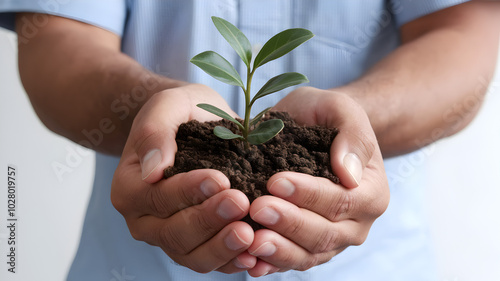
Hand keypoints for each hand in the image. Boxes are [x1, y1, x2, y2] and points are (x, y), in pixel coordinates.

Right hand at [111, 84, 256, 272]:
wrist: (196, 125)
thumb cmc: (180, 113)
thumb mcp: (167, 106)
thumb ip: (154, 132)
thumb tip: (153, 170)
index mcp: (130, 189)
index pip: (156, 198)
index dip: (188, 192)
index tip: (220, 179)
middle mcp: (144, 221)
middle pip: (174, 233)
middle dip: (209, 220)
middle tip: (241, 202)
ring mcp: (170, 237)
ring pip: (192, 256)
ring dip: (222, 248)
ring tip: (250, 234)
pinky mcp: (196, 246)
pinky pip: (212, 262)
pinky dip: (232, 261)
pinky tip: (255, 255)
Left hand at [243, 87, 389, 275]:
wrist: (314, 130)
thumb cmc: (326, 116)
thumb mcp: (341, 109)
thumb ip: (353, 136)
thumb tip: (350, 173)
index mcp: (371, 192)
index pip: (341, 200)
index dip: (308, 194)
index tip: (275, 181)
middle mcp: (357, 223)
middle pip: (324, 233)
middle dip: (289, 223)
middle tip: (257, 208)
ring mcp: (333, 240)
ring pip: (308, 255)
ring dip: (279, 251)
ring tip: (251, 241)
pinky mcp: (309, 248)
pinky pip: (292, 261)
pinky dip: (271, 263)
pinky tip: (248, 261)